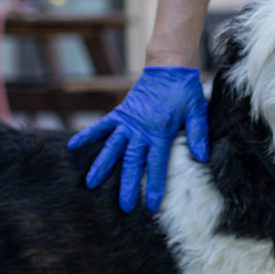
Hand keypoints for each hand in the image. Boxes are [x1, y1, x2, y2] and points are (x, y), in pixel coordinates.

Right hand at [67, 66, 208, 212]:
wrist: (169, 66)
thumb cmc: (185, 90)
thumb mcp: (197, 109)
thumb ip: (198, 133)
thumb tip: (202, 157)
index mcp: (161, 131)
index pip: (157, 163)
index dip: (155, 185)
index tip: (151, 205)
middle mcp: (141, 129)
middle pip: (132, 161)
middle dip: (127, 185)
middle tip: (123, 207)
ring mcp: (128, 121)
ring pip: (113, 147)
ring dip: (102, 165)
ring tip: (90, 183)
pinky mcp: (121, 112)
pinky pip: (102, 126)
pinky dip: (88, 134)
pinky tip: (73, 146)